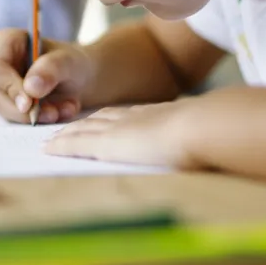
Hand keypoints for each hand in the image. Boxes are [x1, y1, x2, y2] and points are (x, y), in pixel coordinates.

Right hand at [0, 29, 92, 123]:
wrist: (78, 79)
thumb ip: (51, 69)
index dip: (9, 87)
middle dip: (23, 110)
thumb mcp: (68, 61)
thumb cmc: (70, 63)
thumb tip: (31, 88)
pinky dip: (36, 121)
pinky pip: (13, 120)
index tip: (29, 104)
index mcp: (4, 41)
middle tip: (53, 113)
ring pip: (2, 110)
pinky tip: (57, 111)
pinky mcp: (3, 104)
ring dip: (33, 117)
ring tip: (62, 110)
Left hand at [44, 101, 200, 168]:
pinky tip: (48, 148)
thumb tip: (218, 143)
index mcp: (158, 116)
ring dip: (66, 133)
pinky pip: (77, 143)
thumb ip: (202, 136)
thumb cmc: (214, 133)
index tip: (98, 124)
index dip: (109, 120)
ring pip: (83, 129)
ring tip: (51, 139)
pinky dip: (61, 145)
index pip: (126, 116)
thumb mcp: (207, 132)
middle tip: (64, 129)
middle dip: (82, 124)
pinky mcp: (108, 144)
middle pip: (99, 119)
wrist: (203, 126)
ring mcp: (119, 129)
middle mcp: (134, 118)